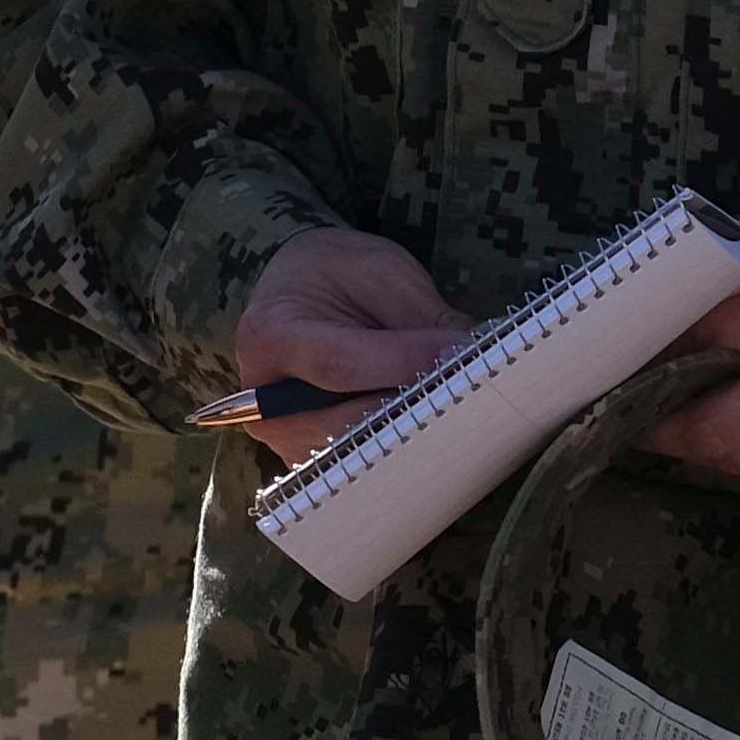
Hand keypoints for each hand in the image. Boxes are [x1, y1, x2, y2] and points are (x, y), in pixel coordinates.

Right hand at [225, 228, 477, 469]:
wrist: (301, 294)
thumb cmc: (337, 277)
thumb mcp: (380, 273)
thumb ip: (422, 316)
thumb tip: (476, 357)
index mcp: (269, 335)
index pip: (340, 364)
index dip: (406, 362)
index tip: (465, 350)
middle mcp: (264, 400)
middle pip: (349, 421)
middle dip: (417, 406)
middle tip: (474, 387)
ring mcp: (284, 439)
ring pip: (361, 453)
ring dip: (414, 432)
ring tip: (456, 404)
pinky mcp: (309, 461)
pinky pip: (364, 467)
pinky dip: (404, 447)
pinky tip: (432, 422)